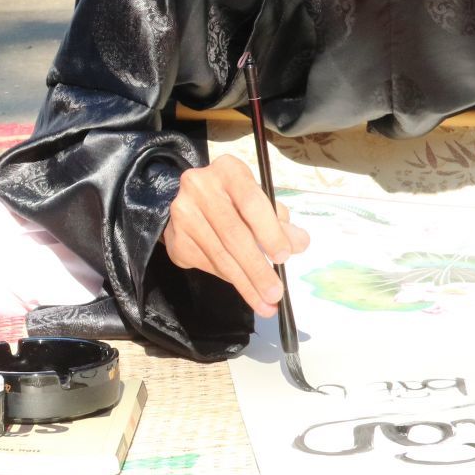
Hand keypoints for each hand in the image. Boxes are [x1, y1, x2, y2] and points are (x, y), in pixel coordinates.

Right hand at [161, 155, 309, 316]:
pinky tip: (244, 288)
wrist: (189, 203)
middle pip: (233, 233)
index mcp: (228, 170)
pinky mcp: (175, 238)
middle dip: (257, 268)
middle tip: (275, 293)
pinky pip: (207, 264)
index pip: (250, 201)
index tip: (283, 257)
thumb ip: (280, 222)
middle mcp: (199, 185)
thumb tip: (299, 243)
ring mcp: (182, 212)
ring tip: (265, 303)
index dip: (269, 231)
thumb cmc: (233, 201)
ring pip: (219, 254)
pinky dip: (229, 279)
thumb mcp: (259, 202)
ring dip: (245, 283)